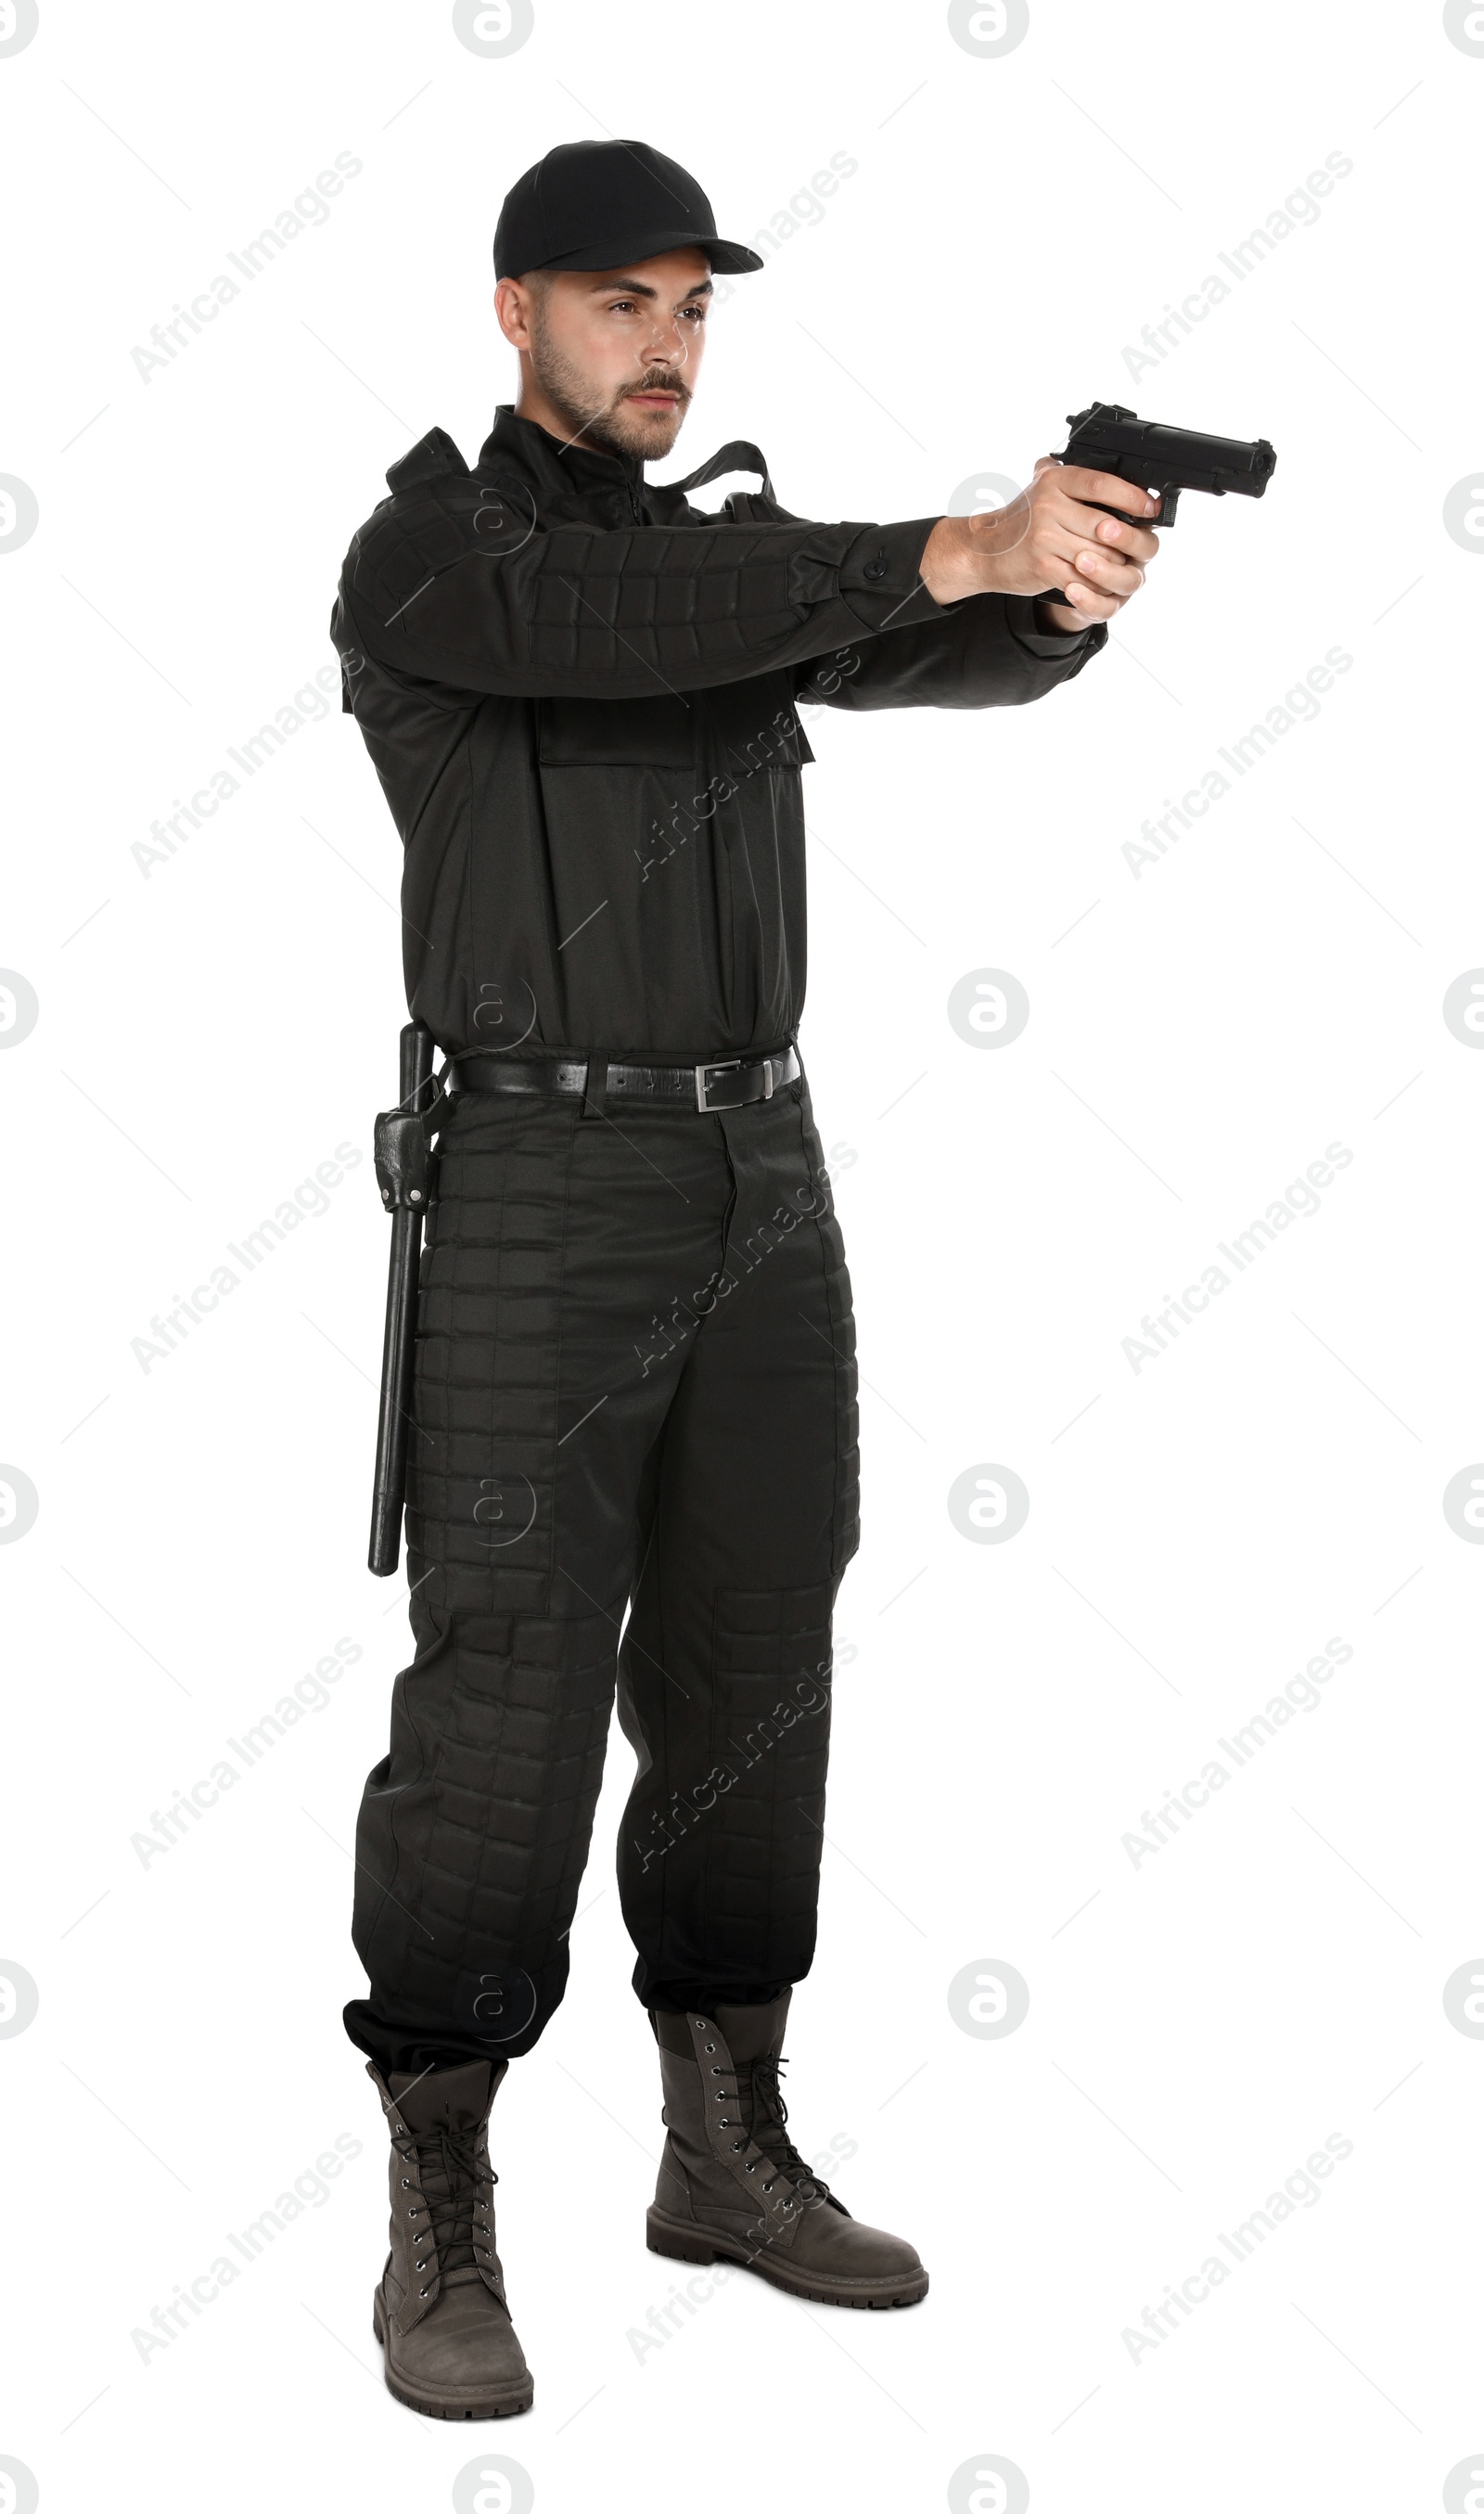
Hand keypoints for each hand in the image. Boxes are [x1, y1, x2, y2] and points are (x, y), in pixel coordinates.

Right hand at [919, 459, 1160, 626]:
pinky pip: (1082, 579)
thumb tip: (1124, 479)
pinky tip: (1098, 583)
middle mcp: (1049, 505)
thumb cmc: (1022, 522)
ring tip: (1118, 565)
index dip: (1131, 497)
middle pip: (1107, 527)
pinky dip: (1094, 584)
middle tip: (1138, 546)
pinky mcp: (1043, 566)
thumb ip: (1076, 480)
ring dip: (1114, 566)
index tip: (1150, 508)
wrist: (983, 551)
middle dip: (1128, 541)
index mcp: (1056, 481)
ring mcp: (1045, 537)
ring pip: (1099, 556)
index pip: (1102, 484)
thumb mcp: (1044, 488)